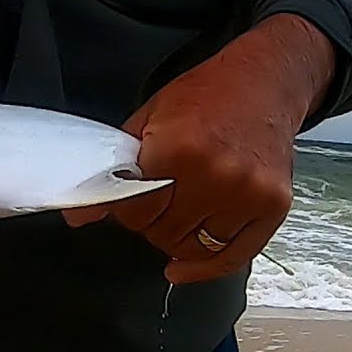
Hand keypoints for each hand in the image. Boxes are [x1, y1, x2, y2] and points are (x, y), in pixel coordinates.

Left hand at [62, 14, 334, 284]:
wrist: (264, 82)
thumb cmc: (203, 97)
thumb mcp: (147, 119)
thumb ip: (113, 168)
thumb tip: (78, 217)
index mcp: (179, 149)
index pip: (135, 212)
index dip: (126, 210)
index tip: (131, 199)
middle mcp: (217, 176)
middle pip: (164, 234)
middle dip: (152, 224)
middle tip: (158, 203)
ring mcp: (249, 194)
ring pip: (195, 249)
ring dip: (178, 241)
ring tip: (178, 216)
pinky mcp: (274, 207)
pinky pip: (234, 257)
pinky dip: (207, 269)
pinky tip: (183, 268)